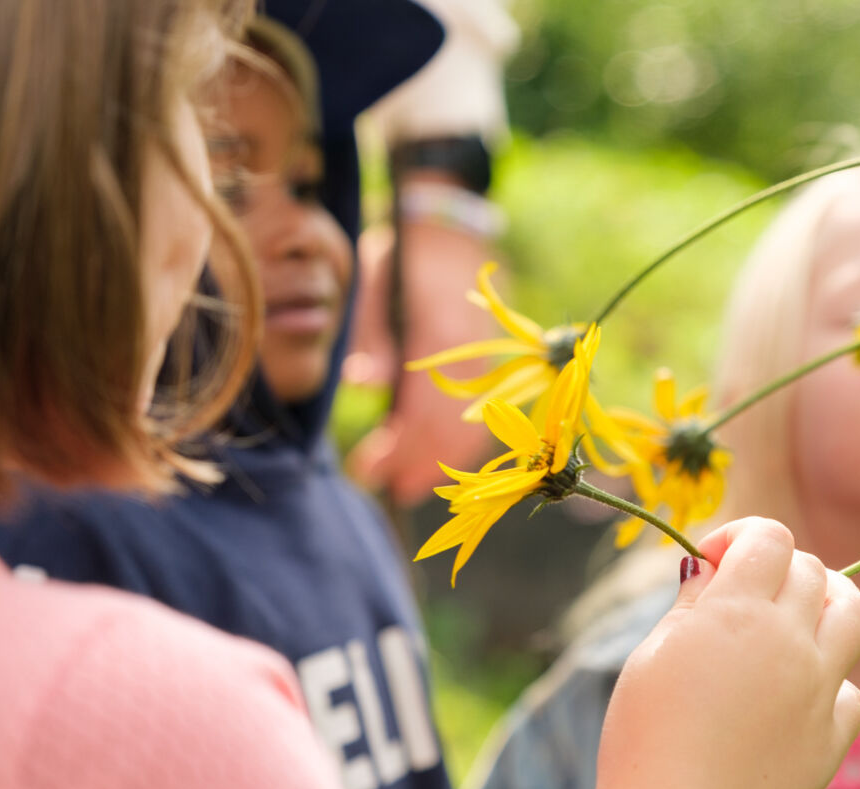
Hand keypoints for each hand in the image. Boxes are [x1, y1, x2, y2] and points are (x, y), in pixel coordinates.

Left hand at [344, 205, 497, 504]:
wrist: (448, 228)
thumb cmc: (400, 256)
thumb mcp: (373, 284)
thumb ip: (371, 336)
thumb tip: (363, 386)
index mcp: (438, 334)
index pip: (420, 408)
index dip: (398, 448)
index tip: (370, 472)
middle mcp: (471, 352)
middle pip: (449, 425)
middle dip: (419, 463)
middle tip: (388, 489)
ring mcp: (488, 358)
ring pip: (474, 421)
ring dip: (444, 460)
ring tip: (413, 486)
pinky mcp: (496, 361)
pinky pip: (491, 412)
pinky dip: (468, 441)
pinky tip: (446, 459)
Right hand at [558, 519, 859, 788]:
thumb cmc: (645, 741)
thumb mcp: (651, 656)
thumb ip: (691, 604)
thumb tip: (712, 570)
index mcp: (737, 613)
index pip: (769, 537)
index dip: (741, 536)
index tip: (714, 562)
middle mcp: (790, 641)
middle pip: (812, 569)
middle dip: (777, 569)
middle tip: (743, 596)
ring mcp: (820, 689)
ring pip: (855, 612)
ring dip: (829, 601)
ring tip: (798, 619)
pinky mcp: (835, 735)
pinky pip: (851, 686)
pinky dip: (829, 678)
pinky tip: (794, 693)